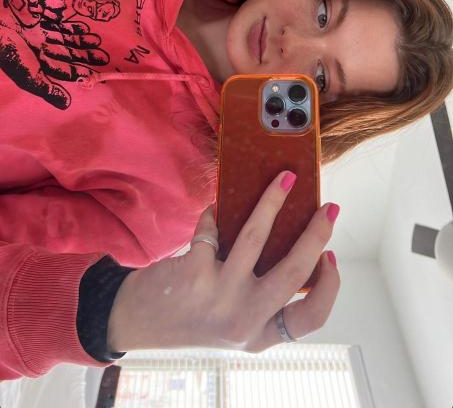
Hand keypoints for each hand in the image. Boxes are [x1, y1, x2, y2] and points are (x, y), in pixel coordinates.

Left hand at [106, 171, 339, 353]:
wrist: (139, 320)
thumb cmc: (195, 312)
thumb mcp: (235, 320)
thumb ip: (264, 295)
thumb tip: (294, 237)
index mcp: (260, 334)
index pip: (311, 317)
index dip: (329, 285)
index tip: (332, 255)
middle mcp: (244, 321)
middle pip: (294, 272)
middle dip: (316, 233)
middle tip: (328, 208)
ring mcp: (220, 297)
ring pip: (257, 238)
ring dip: (274, 200)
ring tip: (285, 178)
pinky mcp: (195, 273)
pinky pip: (215, 228)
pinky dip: (216, 213)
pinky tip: (216, 208)